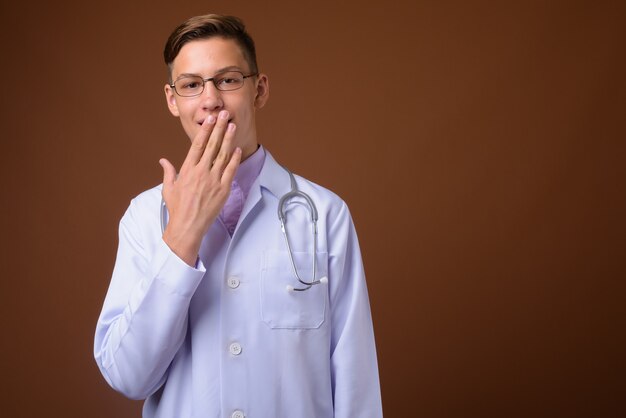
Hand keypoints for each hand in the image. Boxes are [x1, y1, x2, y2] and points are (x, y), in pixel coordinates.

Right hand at [159, 110, 241, 265]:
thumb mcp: (168, 188)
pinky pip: (230, 171)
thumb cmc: (177, 208)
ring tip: (233, 126)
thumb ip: (168, 172)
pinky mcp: (223, 189)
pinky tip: (237, 148)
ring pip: (222, 155)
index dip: (205, 131)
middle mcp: (200, 172)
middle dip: (219, 128)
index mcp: (187, 170)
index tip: (209, 120)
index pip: (197, 145)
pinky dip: (234, 159)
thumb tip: (163, 161)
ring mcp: (213, 180)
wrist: (187, 226)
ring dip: (228, 139)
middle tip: (224, 115)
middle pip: (212, 145)